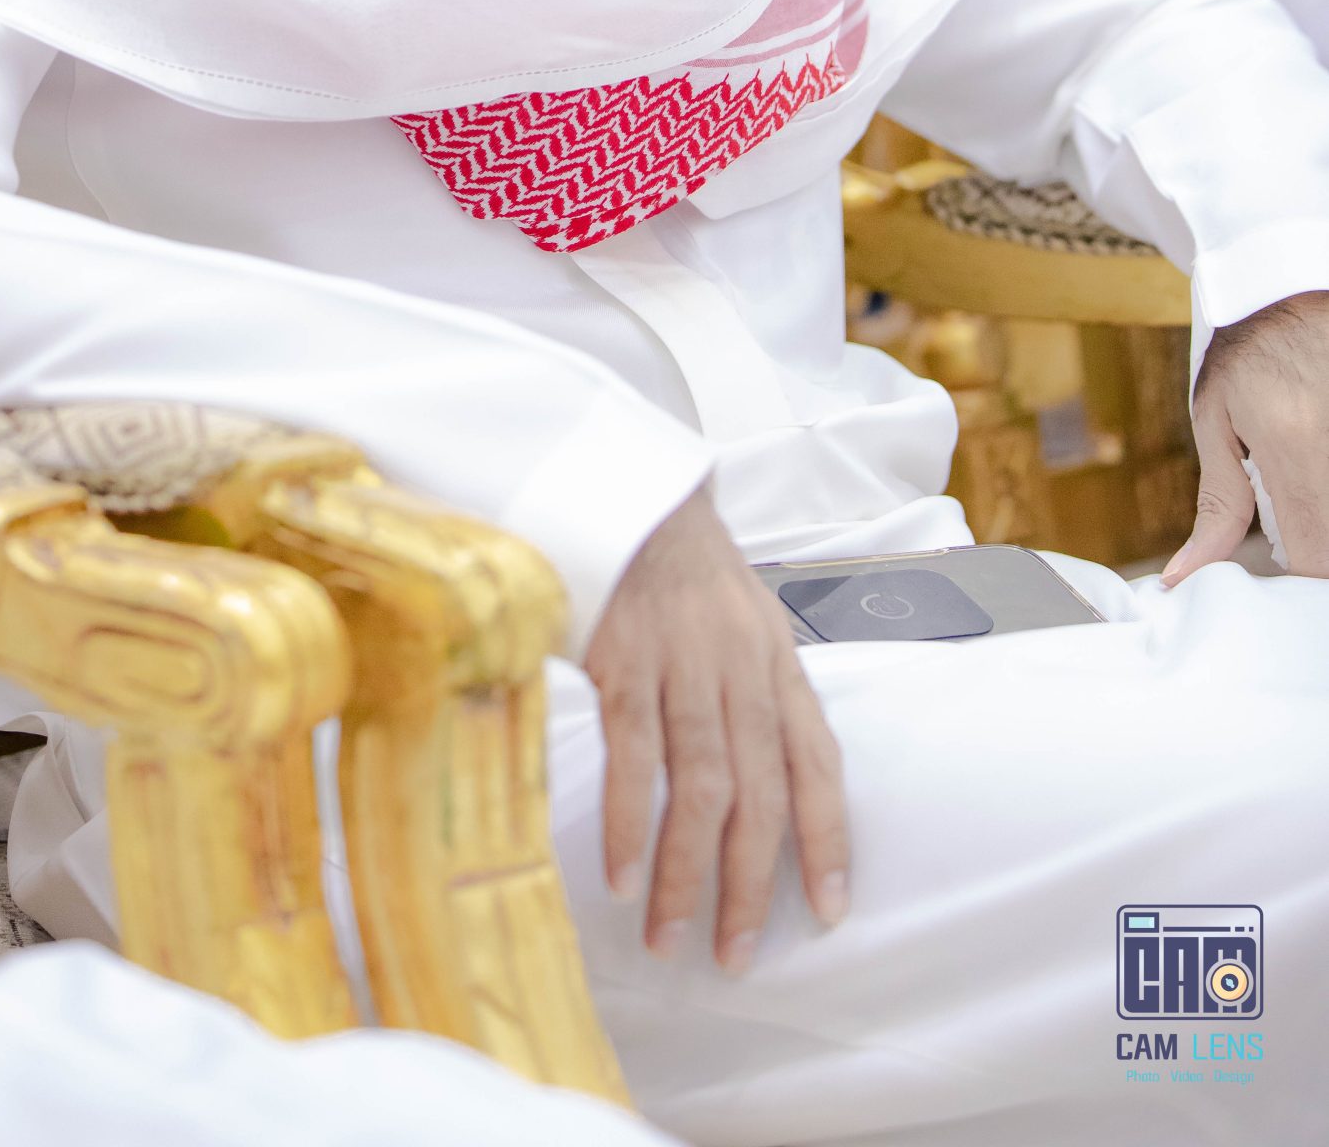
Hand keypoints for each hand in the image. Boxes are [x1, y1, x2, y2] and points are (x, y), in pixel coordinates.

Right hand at [585, 483, 848, 973]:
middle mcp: (742, 668)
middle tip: (735, 954)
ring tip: (670, 933)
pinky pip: (635, 753)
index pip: (817, 760)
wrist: (635, 496)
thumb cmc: (689, 570)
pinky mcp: (626, 659)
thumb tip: (768, 779)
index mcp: (779, 662)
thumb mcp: (749, 620)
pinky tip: (620, 873)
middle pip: (761, 792)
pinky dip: (630, 820)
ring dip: (687, 872)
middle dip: (752, 883)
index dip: (826, 838)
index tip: (829, 910)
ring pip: (702, 786)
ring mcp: (684, 664)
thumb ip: (761, 692)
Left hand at [1163, 292, 1328, 583]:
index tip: (1285, 575)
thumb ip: (1218, 504)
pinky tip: (1315, 461)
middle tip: (1297, 530)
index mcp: (1296, 444)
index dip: (1303, 584)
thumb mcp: (1217, 419)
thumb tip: (1186, 576)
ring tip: (1305, 489)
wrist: (1292, 283)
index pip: (1317, 558)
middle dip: (1320, 553)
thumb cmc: (1248, 350)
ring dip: (1325, 518)